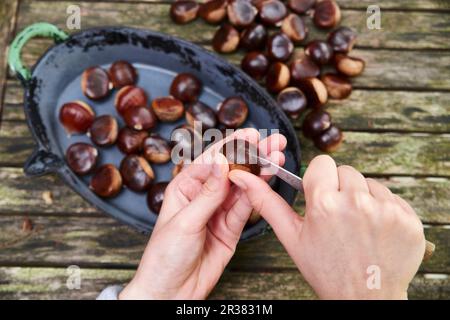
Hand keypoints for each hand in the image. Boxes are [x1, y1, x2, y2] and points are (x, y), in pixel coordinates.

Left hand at [120, 128, 286, 299]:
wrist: (170, 291)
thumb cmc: (164, 256)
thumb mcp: (185, 221)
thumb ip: (208, 193)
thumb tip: (221, 161)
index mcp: (184, 187)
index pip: (211, 161)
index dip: (232, 146)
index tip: (250, 135)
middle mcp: (202, 196)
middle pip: (231, 171)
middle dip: (252, 155)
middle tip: (273, 142)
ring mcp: (218, 212)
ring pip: (242, 187)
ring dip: (260, 172)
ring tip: (277, 158)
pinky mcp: (230, 228)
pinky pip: (246, 208)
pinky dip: (258, 195)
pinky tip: (268, 180)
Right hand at [229, 155, 425, 299]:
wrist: (365, 297)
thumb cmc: (326, 269)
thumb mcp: (292, 237)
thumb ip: (267, 203)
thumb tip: (243, 177)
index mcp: (324, 205)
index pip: (322, 164)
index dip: (320, 179)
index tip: (321, 195)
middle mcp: (357, 203)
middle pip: (346, 171)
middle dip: (341, 188)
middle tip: (339, 215)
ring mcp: (386, 210)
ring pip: (370, 183)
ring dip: (363, 198)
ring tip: (357, 225)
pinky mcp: (408, 218)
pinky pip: (392, 197)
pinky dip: (384, 209)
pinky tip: (376, 230)